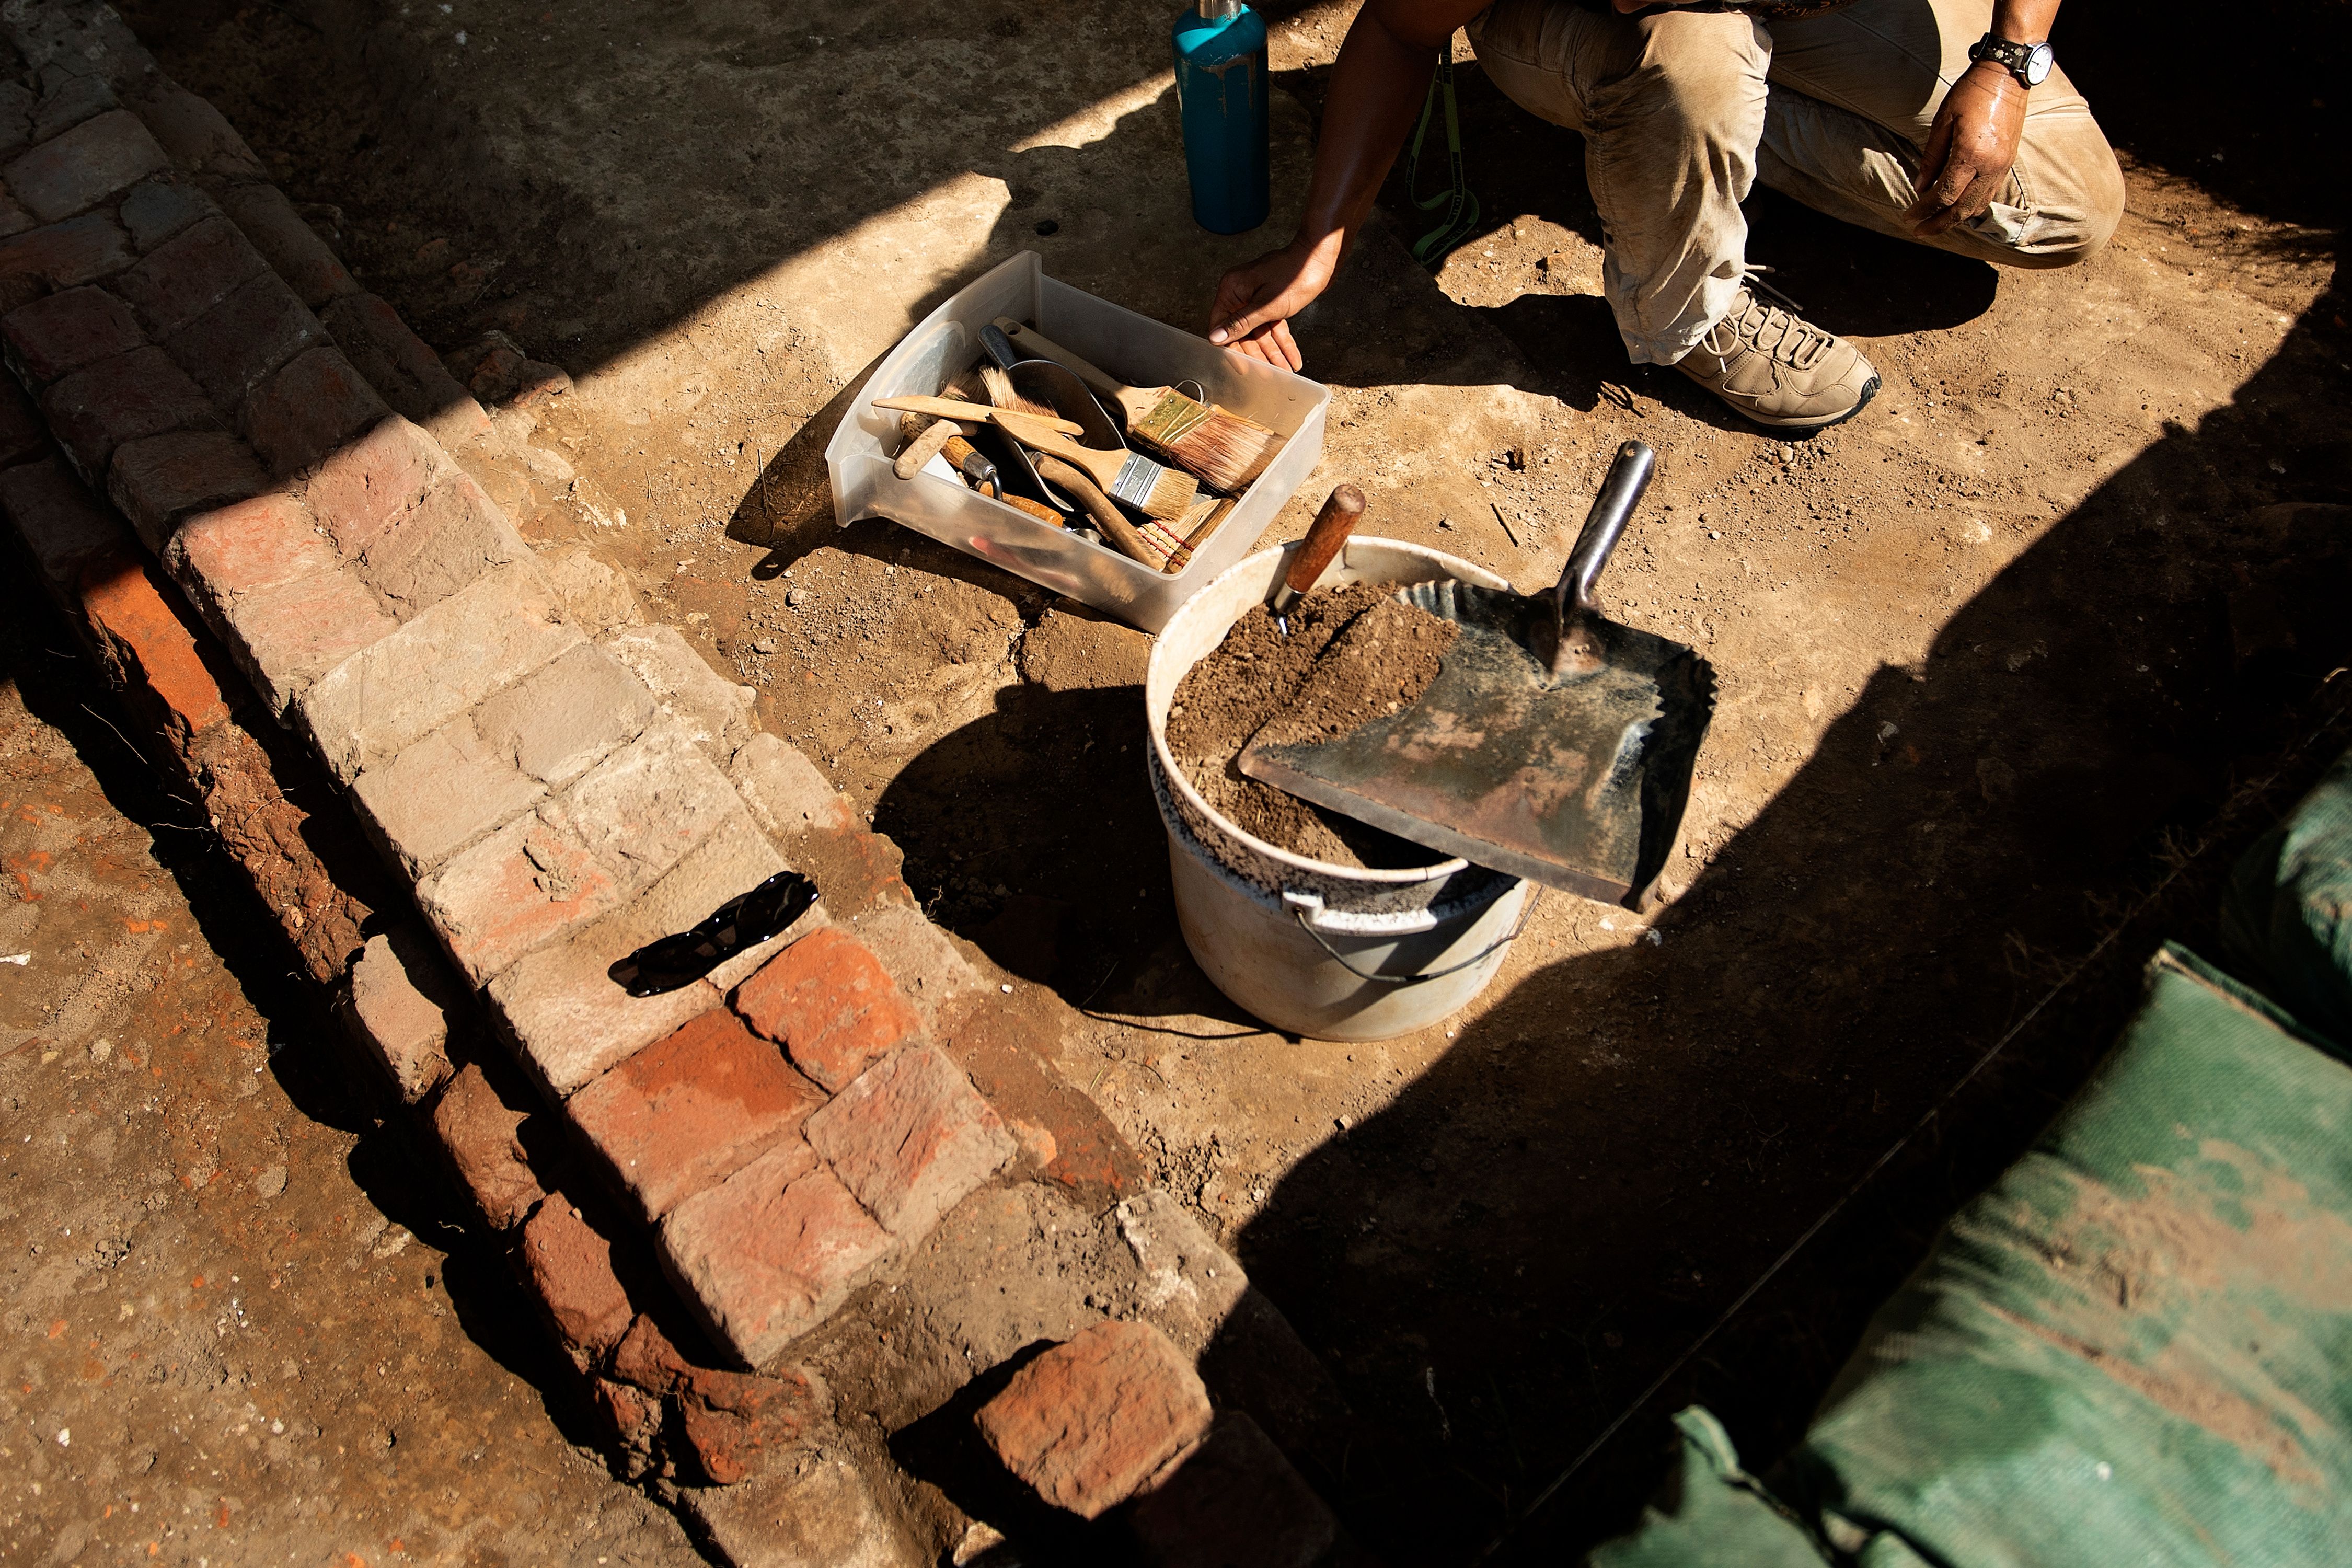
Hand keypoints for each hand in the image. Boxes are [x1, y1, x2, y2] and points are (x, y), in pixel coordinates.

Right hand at [1207, 235, 1339, 370]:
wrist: (1320, 258)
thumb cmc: (1294, 275)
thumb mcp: (1267, 305)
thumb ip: (1241, 323)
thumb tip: (1215, 337)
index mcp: (1233, 290)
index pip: (1222, 325)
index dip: (1231, 348)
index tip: (1241, 367)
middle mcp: (1241, 294)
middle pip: (1243, 332)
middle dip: (1258, 355)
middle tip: (1268, 376)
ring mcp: (1257, 297)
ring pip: (1261, 332)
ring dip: (1274, 353)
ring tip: (1285, 371)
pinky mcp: (1272, 301)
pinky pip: (1274, 326)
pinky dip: (1283, 342)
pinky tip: (1293, 359)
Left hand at [1907, 62, 2027, 237]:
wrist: (2007, 74)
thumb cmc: (1971, 92)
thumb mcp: (1943, 122)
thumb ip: (1931, 157)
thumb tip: (1920, 187)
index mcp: (1971, 154)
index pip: (1944, 195)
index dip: (1924, 210)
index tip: (1908, 217)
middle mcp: (1990, 165)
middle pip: (1962, 209)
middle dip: (1939, 224)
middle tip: (1919, 231)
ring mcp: (2002, 165)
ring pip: (1978, 206)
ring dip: (1956, 219)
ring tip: (1936, 223)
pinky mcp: (2008, 162)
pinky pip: (1989, 194)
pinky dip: (1972, 206)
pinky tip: (1957, 207)